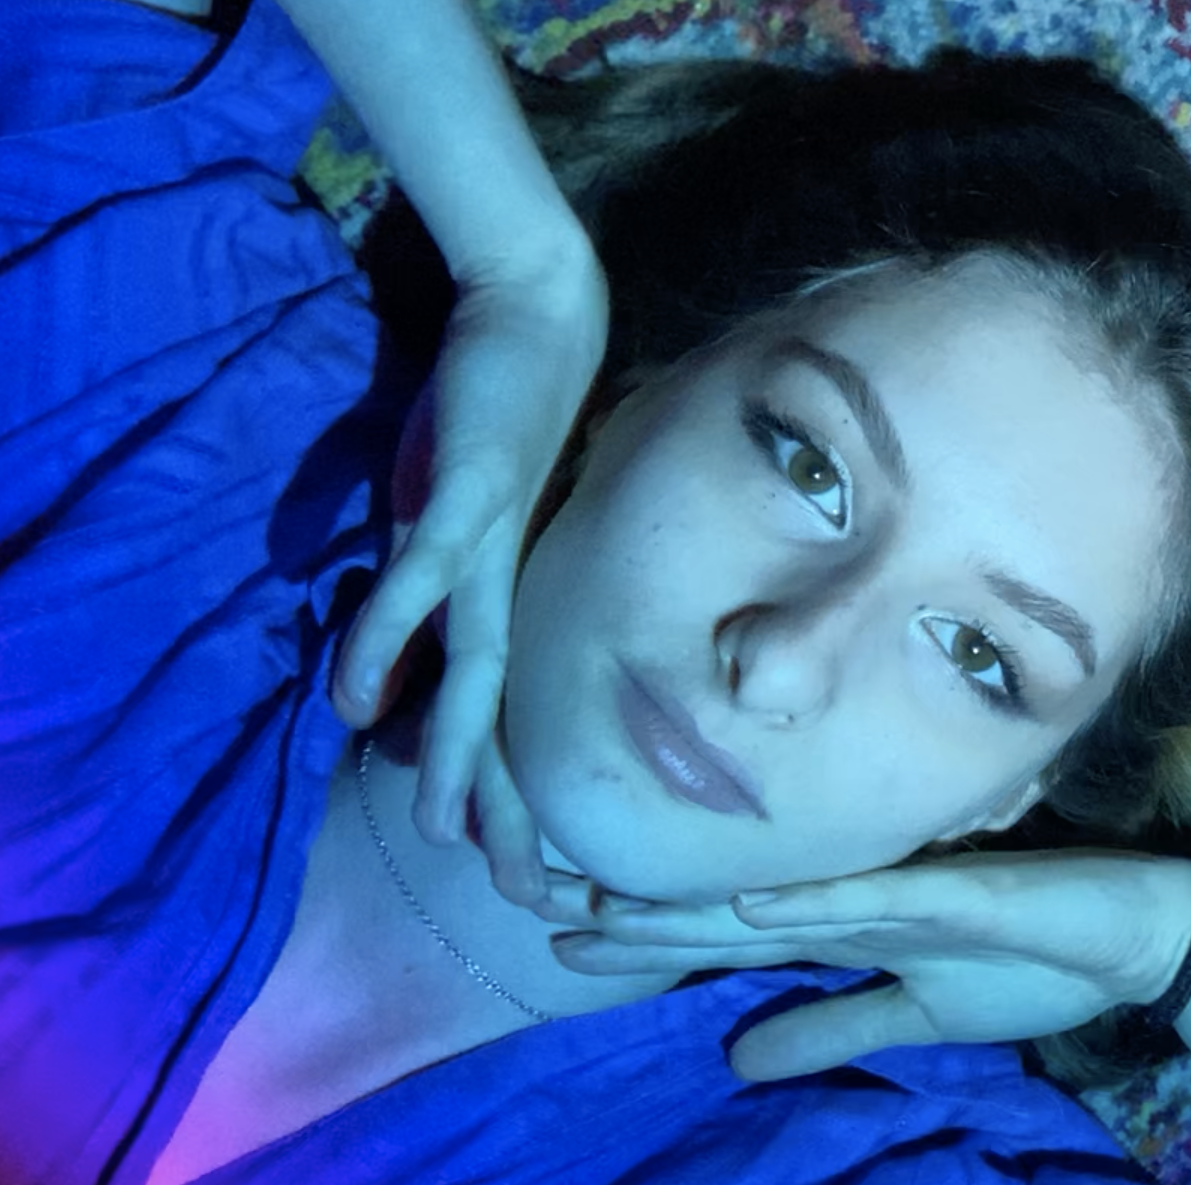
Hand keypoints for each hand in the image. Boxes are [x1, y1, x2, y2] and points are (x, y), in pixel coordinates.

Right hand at [332, 244, 606, 907]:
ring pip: (475, 668)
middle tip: (530, 898)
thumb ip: (437, 588)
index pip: (507, 718)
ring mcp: (488, 547)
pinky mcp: (464, 495)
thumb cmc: (502, 421)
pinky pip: (421, 577)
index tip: (525, 876)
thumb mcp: (461, 521)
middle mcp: (507, 590)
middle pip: (505, 719)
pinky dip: (390, 634)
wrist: (539, 319)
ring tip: (442, 828)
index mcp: (510, 601)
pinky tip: (360, 696)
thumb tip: (397, 662)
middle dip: (510, 811)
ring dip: (454, 750)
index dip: (510, 798)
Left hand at [547, 850, 1190, 1079]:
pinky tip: (746, 901)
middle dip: (636, 915)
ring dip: (690, 905)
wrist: (1130, 934)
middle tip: (539, 901)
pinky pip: (873, 900)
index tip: (565, 937)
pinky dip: (808, 902)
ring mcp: (896, 893)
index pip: (724, 933)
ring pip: (775, 899)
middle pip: (724, 911)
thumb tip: (738, 1058)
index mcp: (841, 926)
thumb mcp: (916, 1015)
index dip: (647, 937)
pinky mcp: (952, 894)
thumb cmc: (1024, 960)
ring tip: (606, 905)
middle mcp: (850, 899)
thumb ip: (831, 1028)